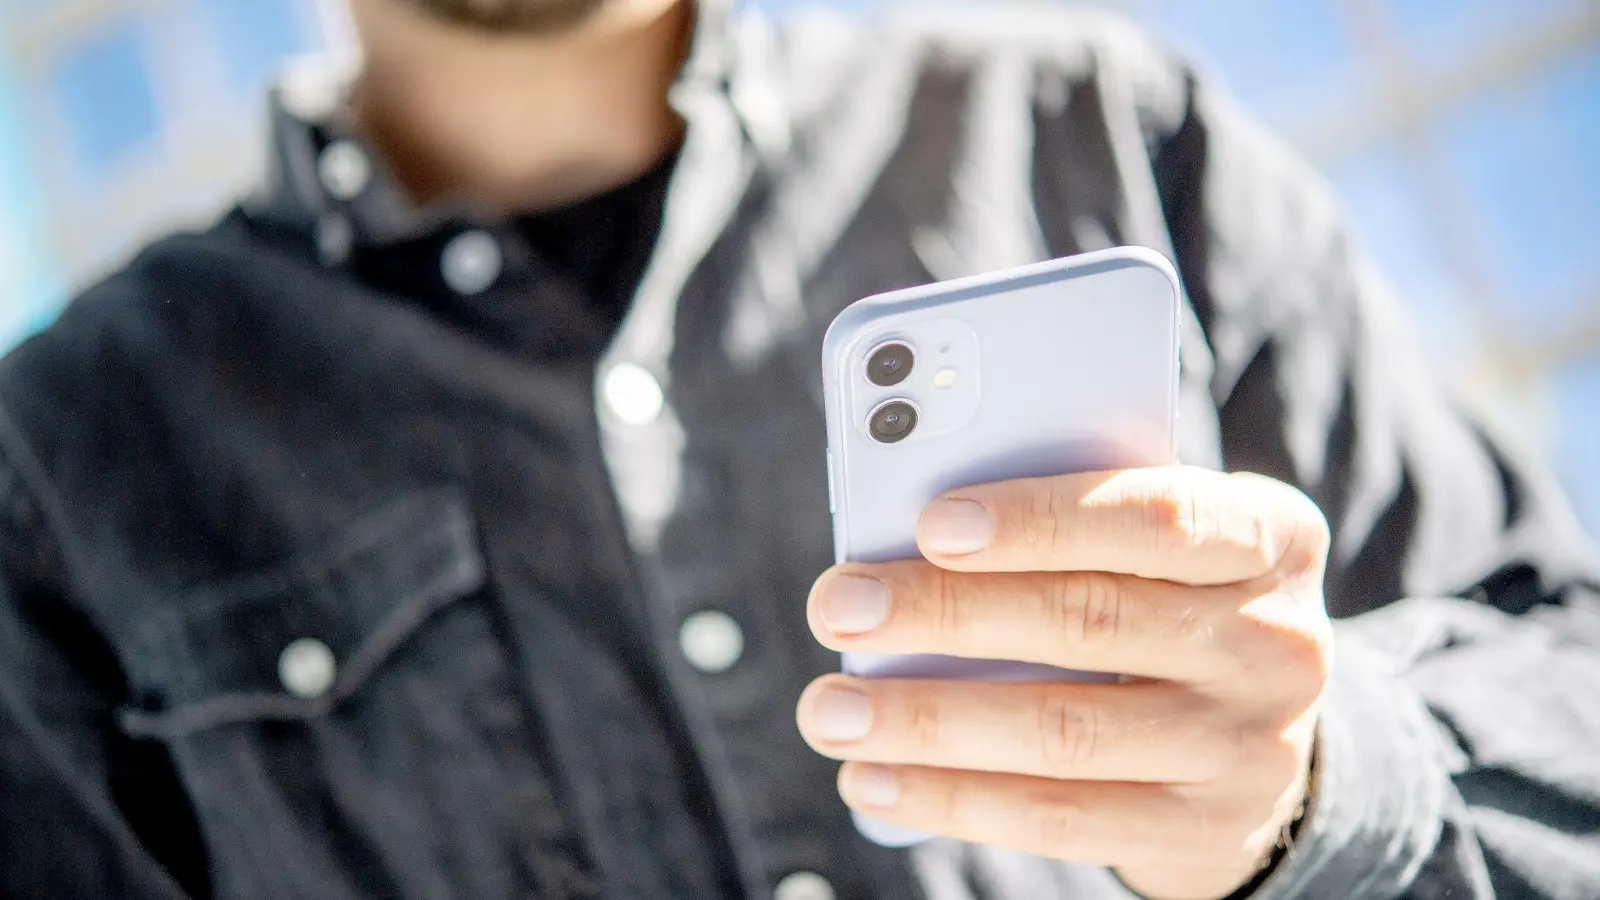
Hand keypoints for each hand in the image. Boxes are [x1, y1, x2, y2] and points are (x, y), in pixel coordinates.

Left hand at [797, 467, 1332, 899]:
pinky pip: (1059, 818)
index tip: (931, 524)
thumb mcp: (1153, 544)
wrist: (1259, 735)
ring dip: (927, 721)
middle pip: (1091, 620)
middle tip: (837, 608)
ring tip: (828, 710)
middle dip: (947, 613)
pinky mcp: (1199, 829)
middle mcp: (1275, 641)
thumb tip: (908, 542)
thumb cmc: (1166, 598)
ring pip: (1064, 730)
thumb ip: (1070, 527)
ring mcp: (1247, 745)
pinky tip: (873, 781)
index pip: (1158, 517)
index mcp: (1271, 536)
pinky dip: (950, 799)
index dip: (1043, 520)